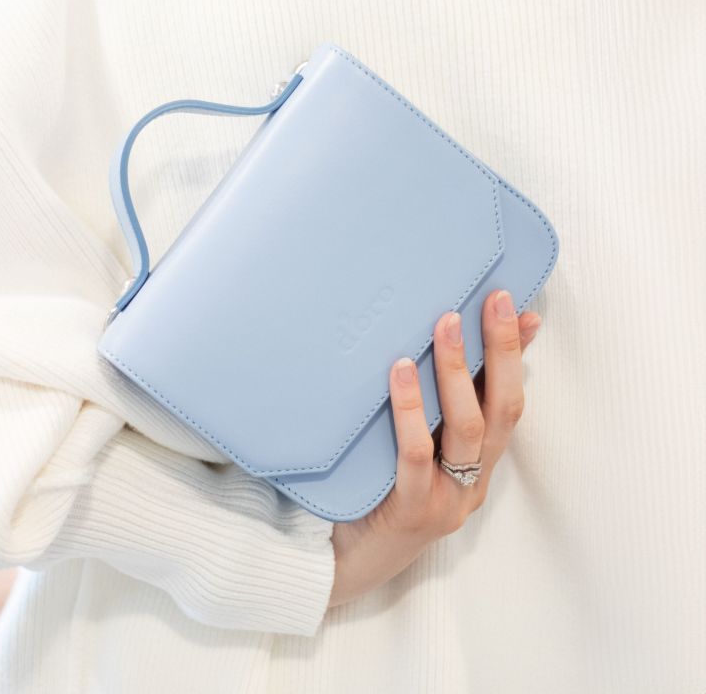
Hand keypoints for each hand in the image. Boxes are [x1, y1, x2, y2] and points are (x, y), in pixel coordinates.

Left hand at [328, 289, 541, 607]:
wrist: (343, 562)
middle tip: (493, 301)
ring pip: (467, 428)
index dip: (517, 356)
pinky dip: (412, 409)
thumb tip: (440, 350)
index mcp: (479, 465)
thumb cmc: (377, 495)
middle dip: (502, 351)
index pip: (509, 401)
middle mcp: (473, 481)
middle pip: (501, 410)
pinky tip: (401, 370)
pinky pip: (417, 454)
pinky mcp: (414, 510)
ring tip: (447, 323)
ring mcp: (448, 498)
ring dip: (459, 372)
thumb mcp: (415, 448)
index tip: (521, 309)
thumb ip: (432, 408)